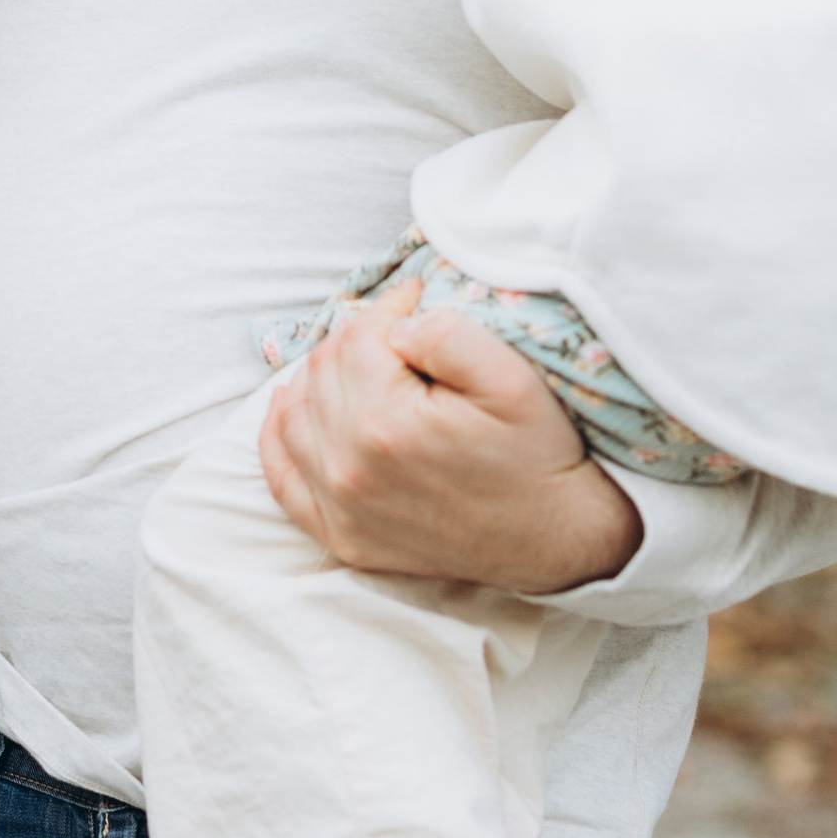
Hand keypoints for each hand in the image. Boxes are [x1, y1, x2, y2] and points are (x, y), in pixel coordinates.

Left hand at [261, 283, 642, 596]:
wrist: (555, 538)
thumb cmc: (537, 453)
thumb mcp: (512, 378)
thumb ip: (448, 335)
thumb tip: (395, 326)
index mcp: (387, 424)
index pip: (357, 336)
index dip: (387, 306)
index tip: (416, 299)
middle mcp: (350, 469)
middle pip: (321, 371)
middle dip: (357, 340)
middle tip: (398, 333)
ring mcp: (341, 509)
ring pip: (294, 415)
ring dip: (317, 379)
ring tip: (355, 363)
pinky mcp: (342, 538)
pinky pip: (284, 479)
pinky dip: (280, 438)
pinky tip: (291, 408)